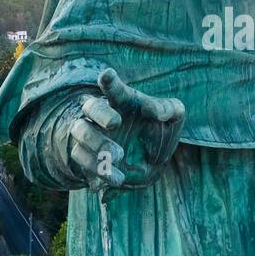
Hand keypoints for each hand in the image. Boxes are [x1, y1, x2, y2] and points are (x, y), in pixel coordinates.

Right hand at [66, 67, 184, 192]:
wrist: (146, 162)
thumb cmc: (157, 130)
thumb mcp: (172, 118)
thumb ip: (170, 109)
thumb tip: (158, 112)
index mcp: (121, 101)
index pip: (114, 88)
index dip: (110, 82)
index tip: (107, 74)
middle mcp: (100, 115)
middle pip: (91, 107)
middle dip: (101, 114)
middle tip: (116, 123)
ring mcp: (89, 135)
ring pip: (82, 134)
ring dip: (98, 148)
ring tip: (119, 161)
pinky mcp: (84, 158)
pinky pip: (82, 162)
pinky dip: (96, 172)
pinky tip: (111, 181)